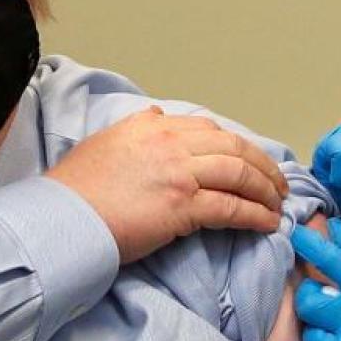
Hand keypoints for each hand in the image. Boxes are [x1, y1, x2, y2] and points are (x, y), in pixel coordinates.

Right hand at [47, 106, 289, 263]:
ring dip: (265, 190)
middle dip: (262, 166)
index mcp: (152, 126)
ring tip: (277, 204)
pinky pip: (232, 207)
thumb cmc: (76, 188)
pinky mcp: (183, 205)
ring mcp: (179, 172)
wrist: (63, 218)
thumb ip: (135, 127)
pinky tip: (266, 223)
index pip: (209, 129)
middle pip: (234, 147)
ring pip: (239, 173)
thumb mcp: (105, 141)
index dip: (238, 145)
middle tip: (277, 183)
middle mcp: (170, 142)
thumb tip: (157, 117)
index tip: (250, 160)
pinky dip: (255, 215)